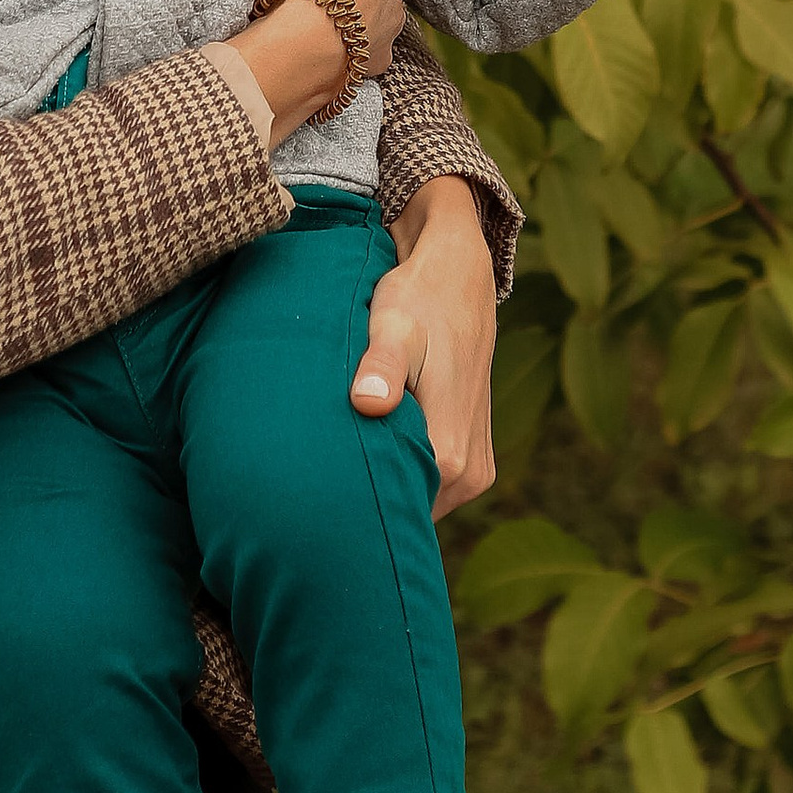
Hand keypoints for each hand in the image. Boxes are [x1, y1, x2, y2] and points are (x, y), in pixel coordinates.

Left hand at [350, 177, 497, 518]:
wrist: (460, 280)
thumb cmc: (419, 300)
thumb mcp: (393, 327)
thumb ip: (382, 367)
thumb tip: (368, 402)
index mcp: (449, 453)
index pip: (397, 513)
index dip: (353, 510)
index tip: (314, 507)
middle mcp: (470, 472)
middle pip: (408, 511)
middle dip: (369, 502)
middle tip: (317, 491)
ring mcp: (477, 470)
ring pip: (421, 500)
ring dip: (390, 487)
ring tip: (341, 469)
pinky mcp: (476, 460)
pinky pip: (433, 487)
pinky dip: (406, 475)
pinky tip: (375, 452)